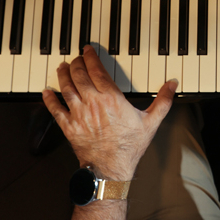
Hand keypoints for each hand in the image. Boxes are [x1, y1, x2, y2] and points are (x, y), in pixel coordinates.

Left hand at [42, 44, 177, 180]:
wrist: (112, 169)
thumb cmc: (130, 147)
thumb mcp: (151, 122)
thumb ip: (162, 100)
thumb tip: (172, 85)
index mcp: (111, 98)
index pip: (97, 70)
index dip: (90, 57)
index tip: (88, 51)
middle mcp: (92, 102)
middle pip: (79, 75)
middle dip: (76, 63)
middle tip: (77, 58)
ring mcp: (78, 115)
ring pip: (66, 88)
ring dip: (63, 75)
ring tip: (62, 67)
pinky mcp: (69, 127)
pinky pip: (55, 110)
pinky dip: (49, 99)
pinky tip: (47, 92)